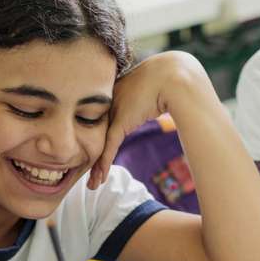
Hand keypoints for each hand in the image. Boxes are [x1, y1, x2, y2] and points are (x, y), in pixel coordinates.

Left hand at [88, 51, 211, 188]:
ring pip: (100, 144)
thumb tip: (152, 107)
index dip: (96, 143)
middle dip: (92, 159)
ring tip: (92, 185)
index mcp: (114, 95)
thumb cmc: (166, 80)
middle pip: (96, 136)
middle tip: (88, 178)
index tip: (92, 159)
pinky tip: (99, 179)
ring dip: (97, 168)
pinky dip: (104, 164)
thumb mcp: (150, 93)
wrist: (172, 75)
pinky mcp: (120, 122)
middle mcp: (109, 104)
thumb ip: (143, 103)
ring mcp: (113, 113)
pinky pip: (109, 147)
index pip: (102, 124)